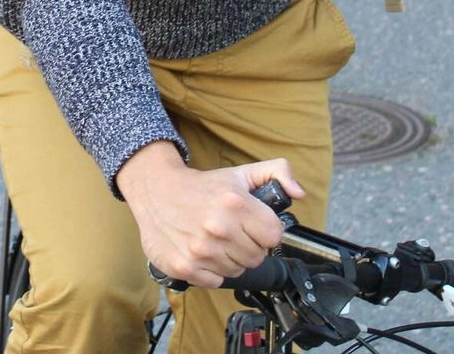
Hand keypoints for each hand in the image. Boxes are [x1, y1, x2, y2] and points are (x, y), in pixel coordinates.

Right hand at [116, 141, 304, 288]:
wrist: (154, 189)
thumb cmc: (200, 185)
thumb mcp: (239, 173)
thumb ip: (276, 173)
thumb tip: (298, 192)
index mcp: (235, 203)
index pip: (274, 236)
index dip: (265, 230)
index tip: (251, 224)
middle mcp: (218, 228)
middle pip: (257, 256)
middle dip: (247, 245)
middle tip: (230, 230)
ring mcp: (201, 250)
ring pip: (237, 271)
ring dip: (229, 258)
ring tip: (213, 239)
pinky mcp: (185, 267)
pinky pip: (215, 281)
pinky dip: (210, 270)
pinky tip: (201, 250)